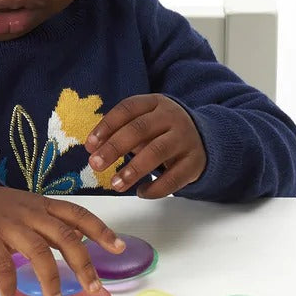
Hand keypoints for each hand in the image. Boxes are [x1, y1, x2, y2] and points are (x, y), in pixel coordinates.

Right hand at [0, 184, 124, 295]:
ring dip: (50, 278)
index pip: (78, 215)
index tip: (119, 247)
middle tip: (94, 287)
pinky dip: (8, 282)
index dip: (100, 230)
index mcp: (43, 206)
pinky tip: (10, 295)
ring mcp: (8, 225)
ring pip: (37, 251)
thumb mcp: (28, 209)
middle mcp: (30, 214)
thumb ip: (52, 225)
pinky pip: (1, 263)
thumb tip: (81, 243)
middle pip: (64, 237)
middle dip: (82, 263)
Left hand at [84, 94, 205, 198]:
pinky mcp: (195, 162)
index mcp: (155, 103)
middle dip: (114, 148)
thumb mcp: (145, 122)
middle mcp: (172, 117)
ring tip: (115, 184)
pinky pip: (174, 177)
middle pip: (139, 129)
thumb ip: (121, 131)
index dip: (106, 126)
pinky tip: (141, 192)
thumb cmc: (163, 131)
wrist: (205, 138)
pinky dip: (156, 188)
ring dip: (133, 169)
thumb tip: (93, 150)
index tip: (89, 146)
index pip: (127, 109)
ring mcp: (185, 139)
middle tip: (95, 165)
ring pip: (156, 152)